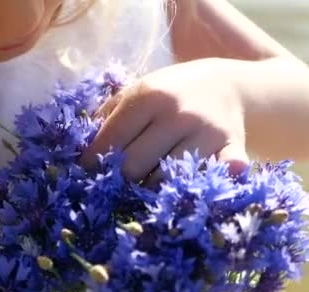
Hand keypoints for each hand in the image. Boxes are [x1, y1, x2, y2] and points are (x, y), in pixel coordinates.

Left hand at [81, 59, 248, 184]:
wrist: (229, 87)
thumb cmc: (174, 93)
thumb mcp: (139, 90)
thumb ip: (107, 115)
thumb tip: (76, 150)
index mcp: (149, 96)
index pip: (109, 142)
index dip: (93, 163)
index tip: (88, 173)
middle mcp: (178, 114)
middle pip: (134, 167)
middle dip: (122, 178)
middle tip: (122, 180)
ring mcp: (207, 133)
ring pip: (166, 181)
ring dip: (155, 186)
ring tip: (152, 179)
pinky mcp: (233, 148)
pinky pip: (219, 175)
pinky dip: (209, 184)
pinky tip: (199, 185)